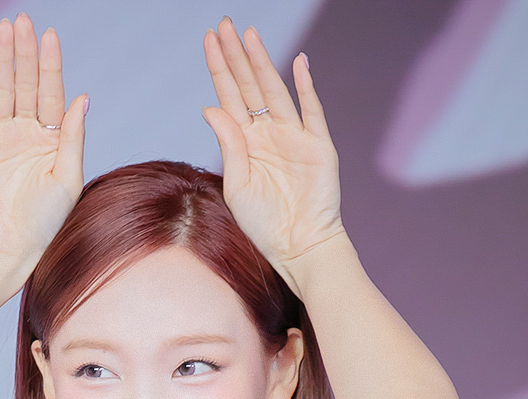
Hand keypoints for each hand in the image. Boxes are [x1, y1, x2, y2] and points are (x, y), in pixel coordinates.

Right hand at [0, 14, 87, 274]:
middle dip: (25, 53)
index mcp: (52, 141)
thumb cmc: (45, 221)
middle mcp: (26, 135)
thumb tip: (83, 96)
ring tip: (5, 29)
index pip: (52, 93)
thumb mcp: (68, 178)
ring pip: (2, 90)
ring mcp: (0, 140)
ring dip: (3, 60)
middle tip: (24, 20)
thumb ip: (74, 137)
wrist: (8, 246)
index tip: (50, 35)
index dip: (50, 65)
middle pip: (25, 84)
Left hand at [202, 19, 345, 296]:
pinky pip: (311, 110)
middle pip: (250, 86)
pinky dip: (306, 87)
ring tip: (249, 36)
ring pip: (275, 91)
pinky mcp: (318, 146)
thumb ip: (228, 145)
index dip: (220, 68)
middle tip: (224, 24)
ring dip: (263, 62)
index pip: (229, 97)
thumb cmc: (264, 226)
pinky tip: (298, 64)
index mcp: (245, 144)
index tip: (209, 40)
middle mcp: (267, 135)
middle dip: (236, 56)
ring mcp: (293, 137)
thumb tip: (210, 107)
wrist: (299, 246)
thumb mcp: (237, 187)